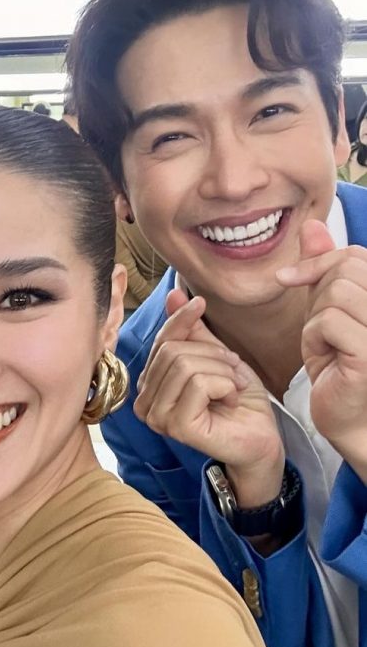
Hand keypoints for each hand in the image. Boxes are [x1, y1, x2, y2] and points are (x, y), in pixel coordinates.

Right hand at [135, 290, 283, 504]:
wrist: (260, 437)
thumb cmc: (237, 401)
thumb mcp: (215, 356)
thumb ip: (192, 331)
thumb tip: (174, 294)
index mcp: (149, 384)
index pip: (160, 341)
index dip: (181, 320)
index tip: (200, 304)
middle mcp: (144, 402)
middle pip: (173, 351)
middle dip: (213, 354)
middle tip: (232, 373)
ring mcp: (158, 417)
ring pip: (186, 365)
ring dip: (222, 371)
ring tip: (232, 387)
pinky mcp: (177, 426)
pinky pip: (200, 384)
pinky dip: (224, 385)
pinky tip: (230, 401)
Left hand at [277, 221, 366, 479]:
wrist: (350, 421)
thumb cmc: (341, 368)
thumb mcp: (329, 311)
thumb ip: (325, 269)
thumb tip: (311, 226)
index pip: (356, 255)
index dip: (321, 261)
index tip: (290, 279)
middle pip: (346, 270)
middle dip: (319, 296)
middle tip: (324, 331)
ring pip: (336, 293)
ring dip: (316, 320)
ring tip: (328, 346)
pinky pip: (328, 321)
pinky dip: (315, 339)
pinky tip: (327, 360)